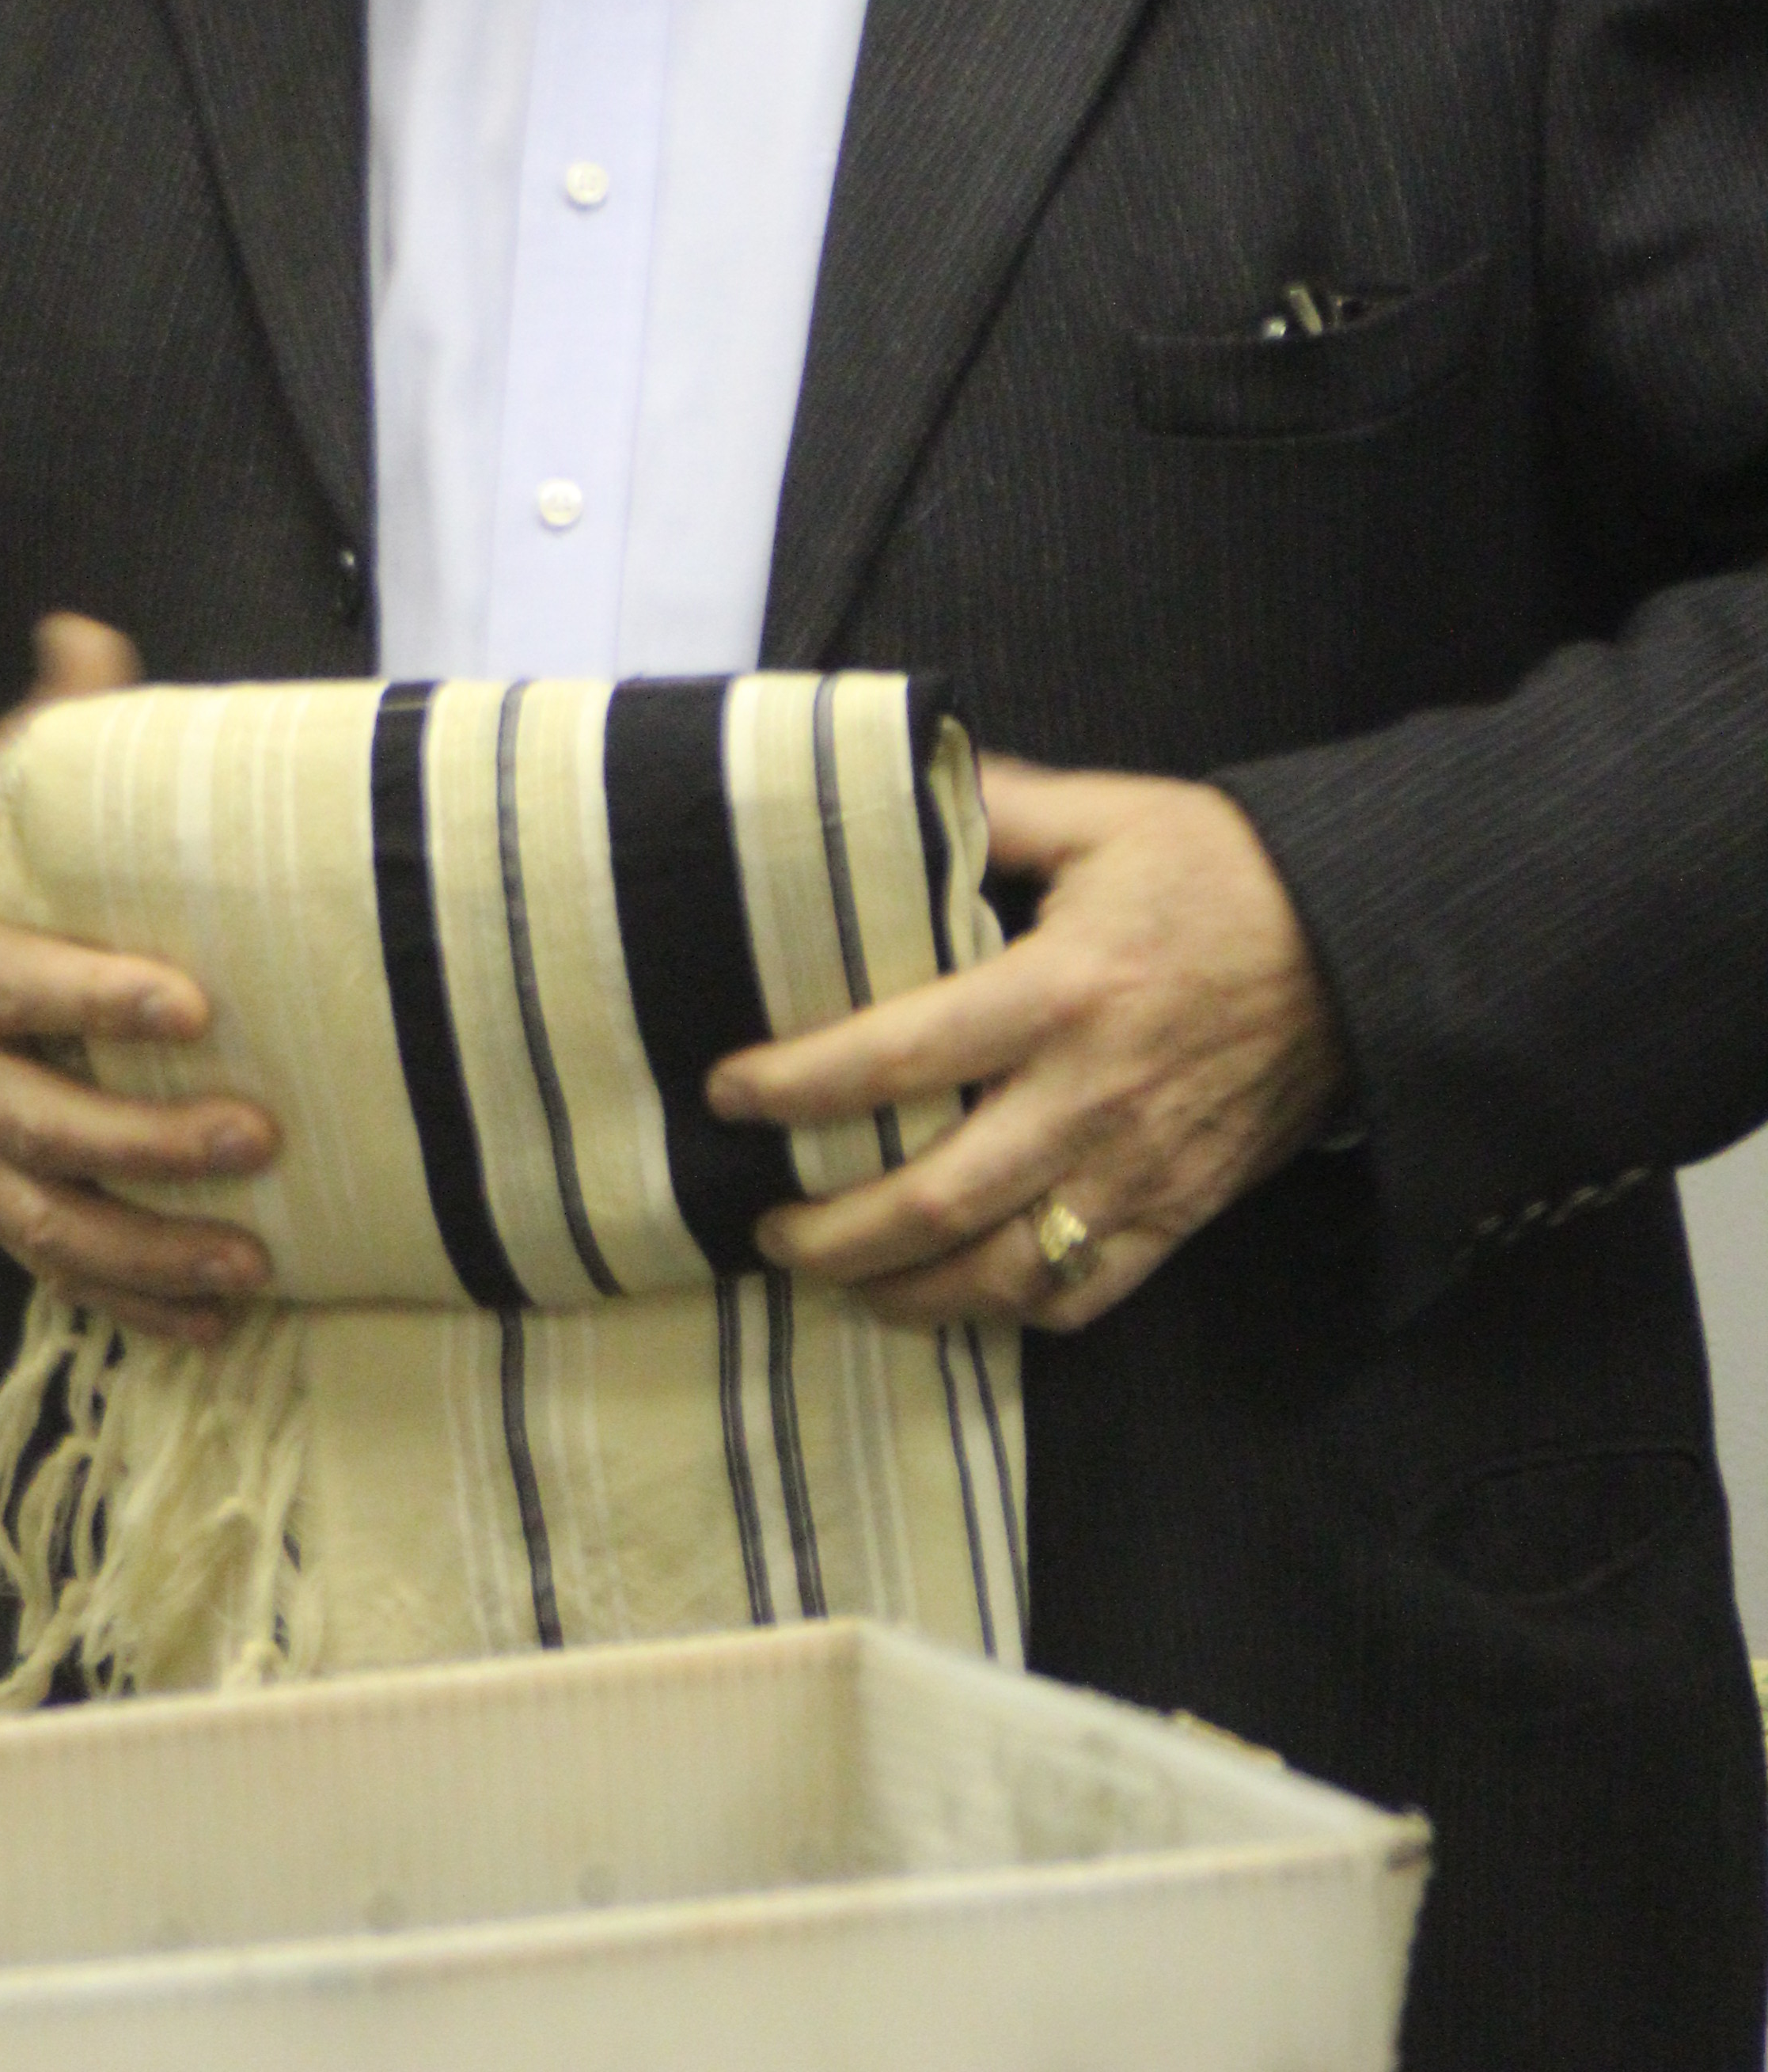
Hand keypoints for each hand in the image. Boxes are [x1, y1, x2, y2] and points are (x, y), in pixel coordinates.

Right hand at [0, 614, 276, 1343]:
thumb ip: (31, 738)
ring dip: (151, 1252)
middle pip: (47, 1124)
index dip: (102, 1003)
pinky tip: (207, 1324)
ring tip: (248, 1264)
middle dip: (153, 1146)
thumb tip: (94, 632)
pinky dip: (124, 1304)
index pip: (24, 989)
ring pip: (50, 1220)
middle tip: (256, 1137)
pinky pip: (44, 1266)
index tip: (190, 1007)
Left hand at [705, 759, 1346, 1331]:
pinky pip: (1080, 1296)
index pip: (899, 1056)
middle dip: (832, 1230)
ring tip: (834, 1280)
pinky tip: (947, 1298)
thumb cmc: (1222, 871)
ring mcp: (1138, 1170)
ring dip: (902, 1292)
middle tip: (764, 1226)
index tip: (729, 1095)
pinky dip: (1002, 1311)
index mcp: (1060, 989)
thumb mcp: (1105, 813)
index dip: (801, 1085)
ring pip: (1000, 1272)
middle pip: (934, 1199)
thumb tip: (889, 782)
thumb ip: (993, 808)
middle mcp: (1090, 1097)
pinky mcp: (1179, 1215)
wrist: (1363, 949)